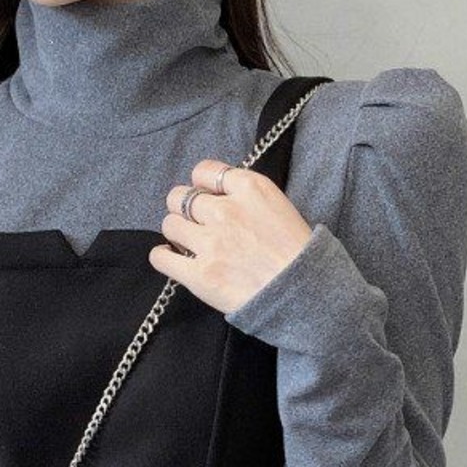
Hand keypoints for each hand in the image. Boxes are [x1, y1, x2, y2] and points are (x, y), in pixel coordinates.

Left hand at [148, 157, 314, 314]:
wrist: (305, 295)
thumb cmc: (299, 254)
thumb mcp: (280, 207)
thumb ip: (247, 196)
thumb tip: (219, 196)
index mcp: (250, 188)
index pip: (204, 171)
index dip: (201, 184)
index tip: (205, 197)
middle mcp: (226, 211)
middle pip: (180, 196)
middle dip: (184, 208)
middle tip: (194, 224)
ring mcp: (211, 243)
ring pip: (169, 224)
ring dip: (176, 233)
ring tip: (188, 244)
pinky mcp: (200, 275)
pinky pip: (161, 257)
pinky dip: (163, 256)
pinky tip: (171, 258)